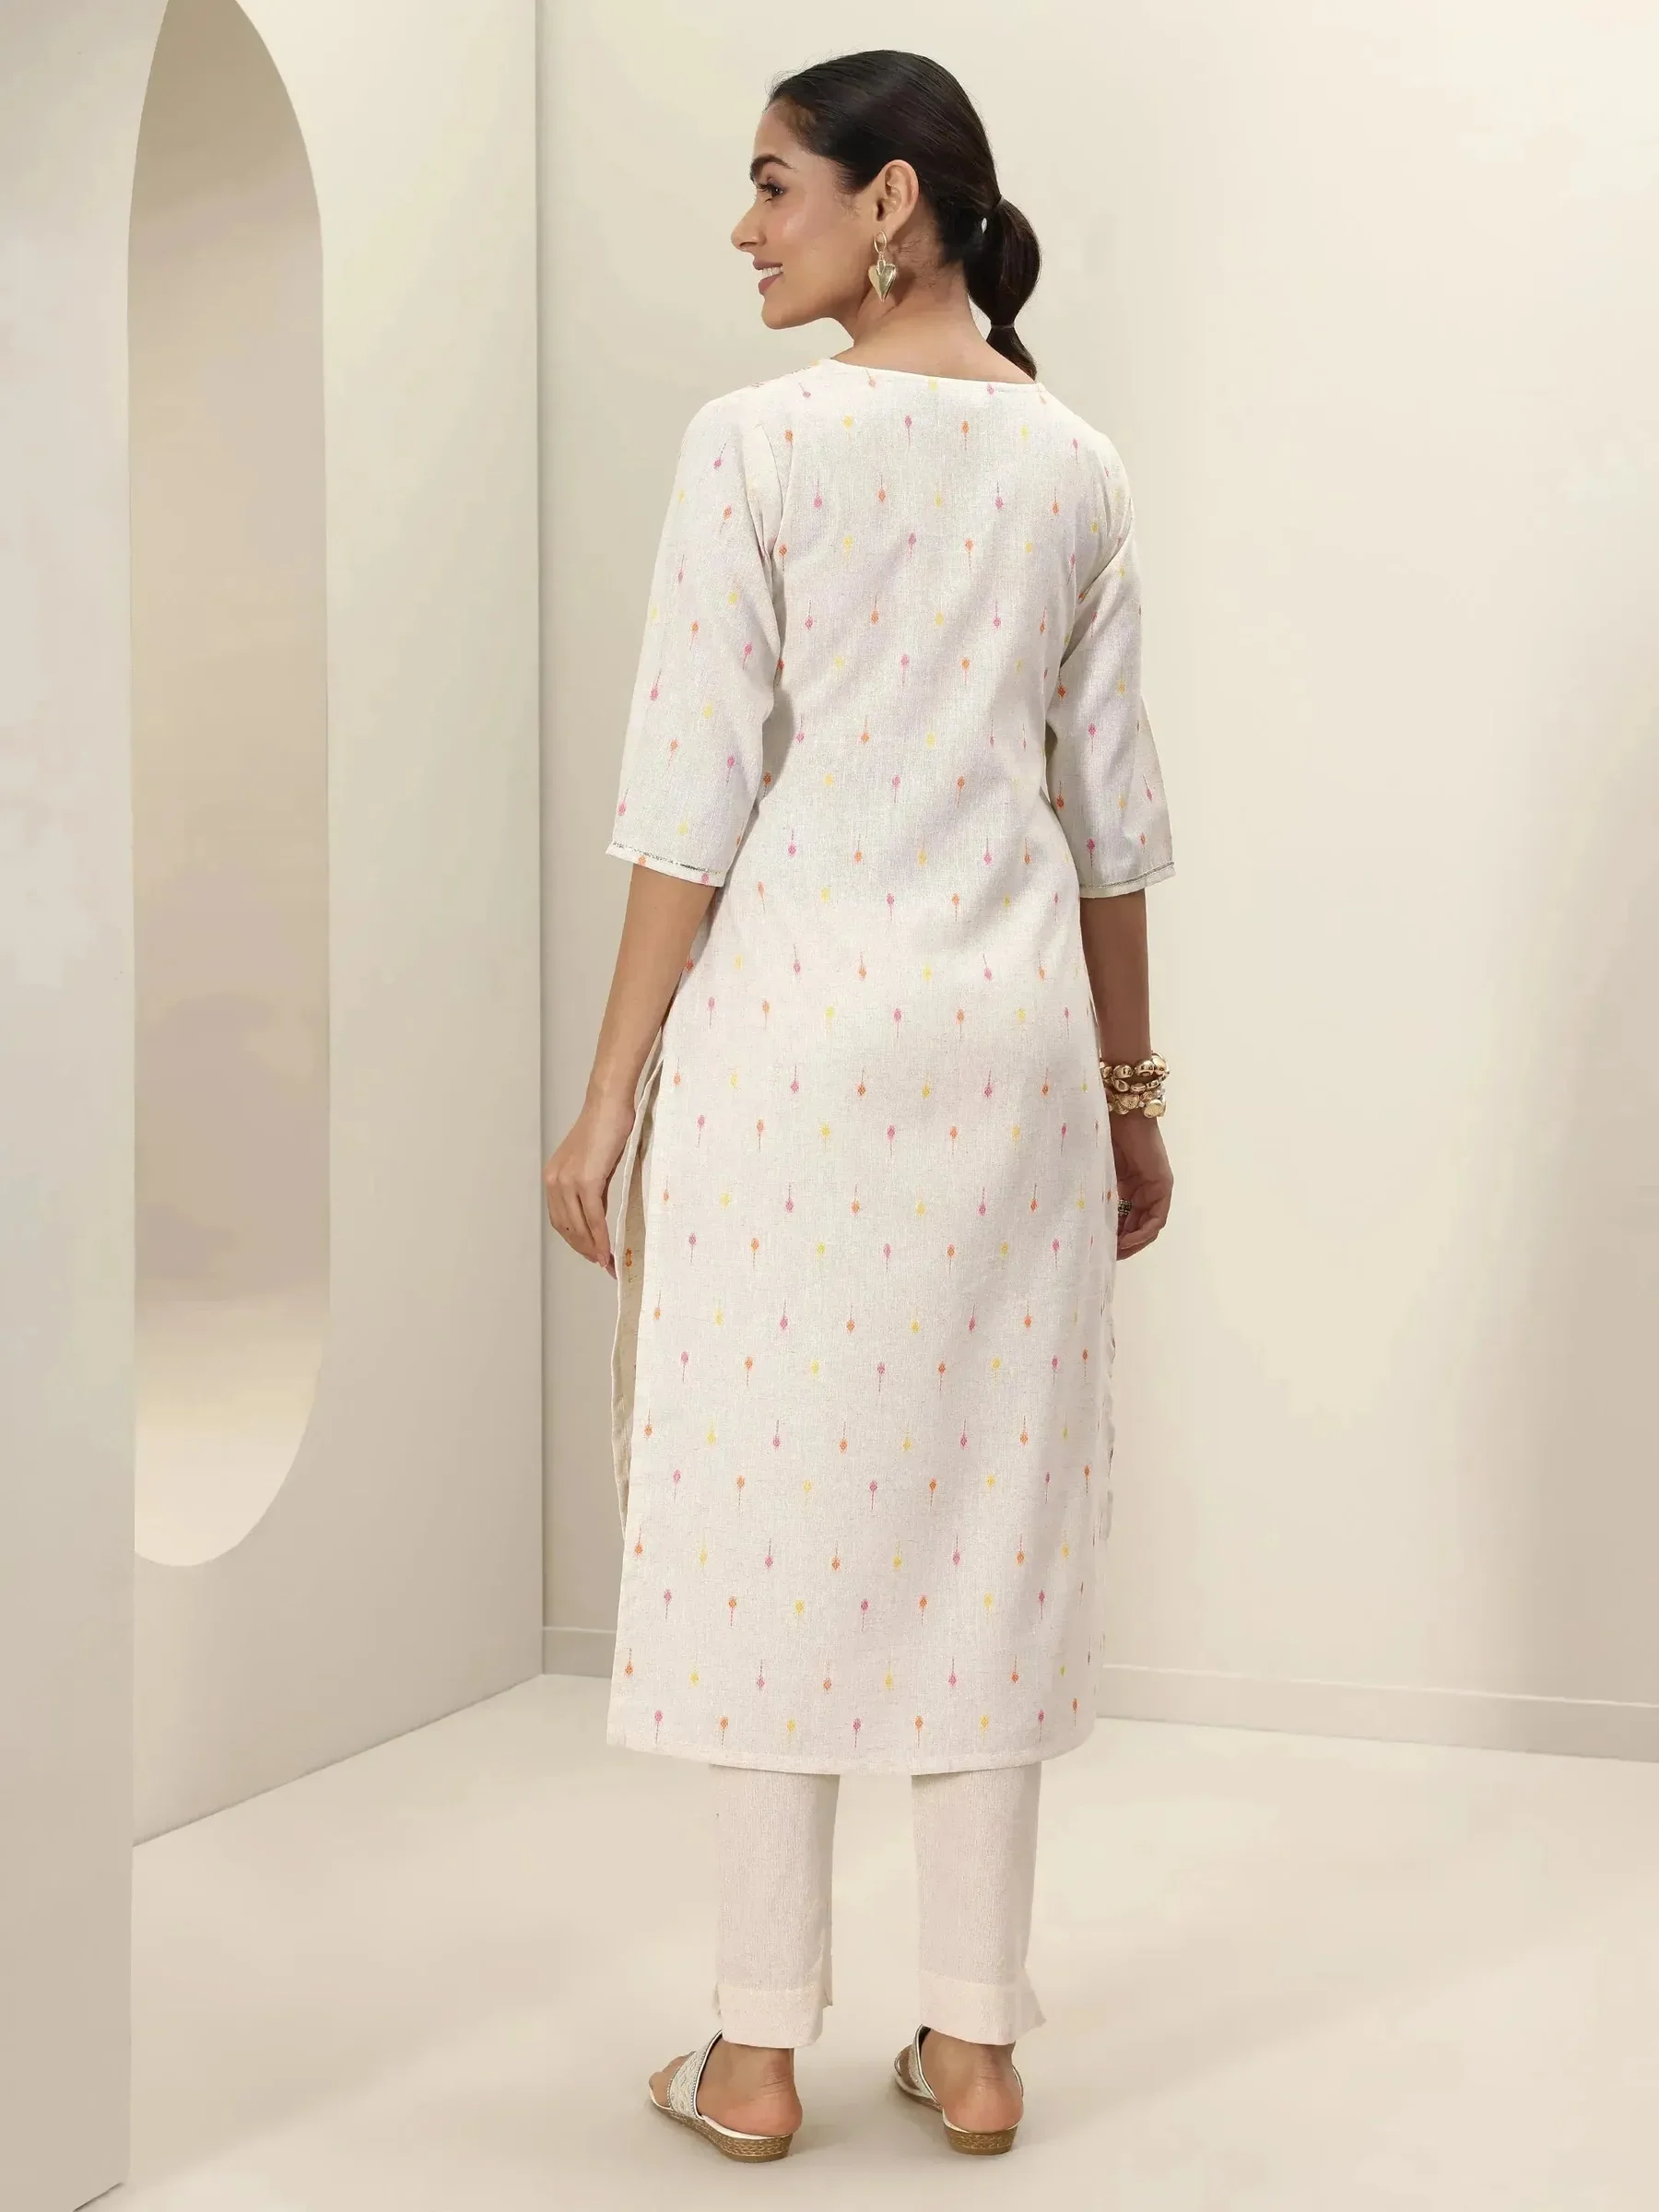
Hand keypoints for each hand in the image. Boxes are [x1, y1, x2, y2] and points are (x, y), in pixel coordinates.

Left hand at [544, 1088, 636, 1277]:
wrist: (609, 1105)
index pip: (561, 1219)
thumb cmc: (606, 1128)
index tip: (591, 1255)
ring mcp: (568, 1182)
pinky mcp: (586, 1181)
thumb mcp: (594, 1164)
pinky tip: (608, 1251)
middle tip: (601, 1264)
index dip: (575, 1241)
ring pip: (578, 1227)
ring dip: (592, 1249)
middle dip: (583, 1250)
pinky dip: (600, 1238)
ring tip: (606, 1263)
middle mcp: (555, 1181)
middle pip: (566, 1228)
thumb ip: (591, 1189)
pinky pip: (592, 1218)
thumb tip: (597, 1216)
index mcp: (553, 1177)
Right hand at [1111, 1110, 1172, 1259]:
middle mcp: (1146, 1189)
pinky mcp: (1163, 1185)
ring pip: (1149, 1226)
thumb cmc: (1102, 1135)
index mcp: (1130, 1185)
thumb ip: (1096, 1194)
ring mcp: (1157, 1187)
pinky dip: (1142, 1232)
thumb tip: (1079, 1218)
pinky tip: (1126, 1241)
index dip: (1115, 1236)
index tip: (1099, 1248)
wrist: (1118, 1111)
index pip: (1127, 1219)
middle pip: (1139, 1226)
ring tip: (1115, 1254)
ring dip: (1133, 1243)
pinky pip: (1156, 1218)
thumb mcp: (1097, 1172)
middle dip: (1124, 1244)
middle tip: (1105, 1257)